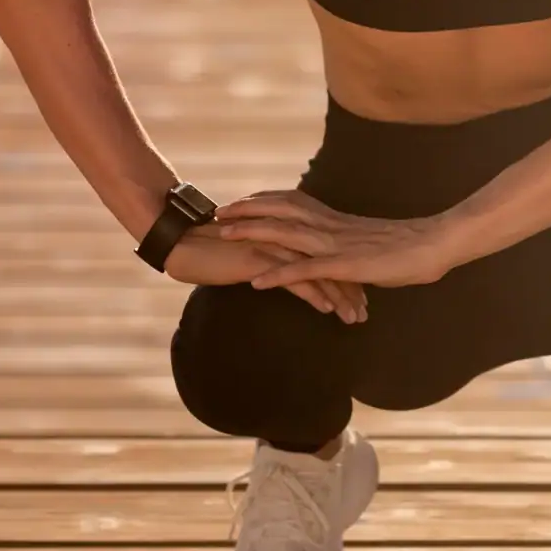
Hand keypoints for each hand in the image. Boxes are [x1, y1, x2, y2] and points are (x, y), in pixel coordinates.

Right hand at [161, 226, 368, 322]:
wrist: (185, 244)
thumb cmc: (216, 253)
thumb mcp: (253, 255)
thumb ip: (274, 261)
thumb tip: (288, 277)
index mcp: (288, 232)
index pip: (327, 254)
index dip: (346, 276)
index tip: (361, 296)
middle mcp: (287, 236)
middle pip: (330, 263)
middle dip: (352, 288)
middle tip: (365, 311)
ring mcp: (275, 246)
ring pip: (318, 273)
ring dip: (340, 296)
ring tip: (355, 317)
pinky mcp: (261, 260)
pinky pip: (294, 280)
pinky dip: (315, 295)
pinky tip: (328, 310)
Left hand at [212, 188, 454, 298]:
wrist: (437, 244)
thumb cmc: (411, 247)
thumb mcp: (374, 244)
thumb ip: (353, 246)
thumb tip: (342, 253)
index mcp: (338, 221)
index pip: (293, 202)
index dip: (265, 200)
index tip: (241, 200)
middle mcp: (332, 227)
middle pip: (281, 210)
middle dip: (247, 209)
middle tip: (217, 210)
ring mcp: (338, 245)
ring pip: (287, 234)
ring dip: (253, 233)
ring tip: (224, 234)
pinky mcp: (347, 265)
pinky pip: (306, 269)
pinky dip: (279, 274)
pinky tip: (256, 281)